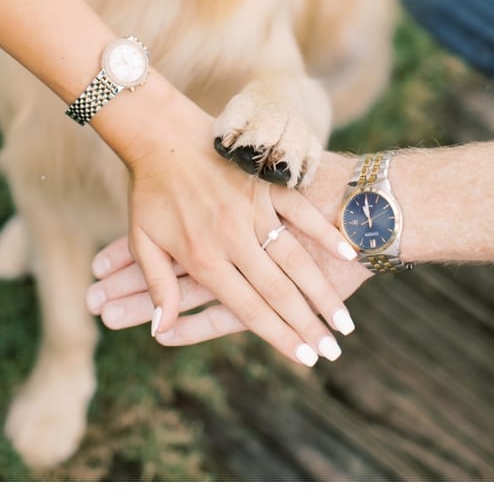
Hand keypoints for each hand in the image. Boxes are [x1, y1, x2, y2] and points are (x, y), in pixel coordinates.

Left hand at [89, 159, 371, 348]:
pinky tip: (350, 256)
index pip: (247, 308)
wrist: (160, 133)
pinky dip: (326, 234)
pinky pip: (301, 213)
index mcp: (203, 256)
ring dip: (322, 293)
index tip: (305, 360)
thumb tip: (162, 331)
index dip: (278, 337)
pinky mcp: (266, 185)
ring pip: (296, 259)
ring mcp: (253, 210)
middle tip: (334, 353)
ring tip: (346, 323)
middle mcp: (233, 238)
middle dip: (308, 327)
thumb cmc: (149, 191)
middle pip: (278, 292)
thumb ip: (158, 286)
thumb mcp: (143, 241)